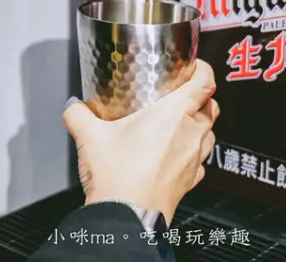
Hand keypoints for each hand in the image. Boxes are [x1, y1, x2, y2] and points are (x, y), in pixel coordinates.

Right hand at [63, 60, 218, 223]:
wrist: (127, 218)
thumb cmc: (118, 177)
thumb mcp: (89, 137)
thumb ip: (79, 115)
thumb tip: (73, 106)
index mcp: (173, 114)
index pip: (204, 83)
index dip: (204, 70)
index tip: (196, 67)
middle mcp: (190, 134)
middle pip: (212, 107)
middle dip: (203, 98)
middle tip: (185, 94)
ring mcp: (194, 160)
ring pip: (210, 134)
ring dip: (201, 125)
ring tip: (182, 124)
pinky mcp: (190, 181)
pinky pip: (201, 163)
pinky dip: (193, 155)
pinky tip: (176, 156)